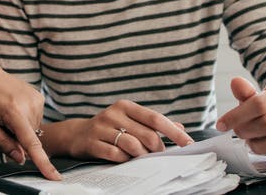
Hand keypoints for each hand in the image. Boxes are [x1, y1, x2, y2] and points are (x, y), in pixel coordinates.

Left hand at [0, 62, 60, 179]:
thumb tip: (21, 158)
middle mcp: (29, 102)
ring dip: (19, 129)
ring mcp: (37, 98)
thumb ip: (1, 142)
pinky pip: (34, 121)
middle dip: (15, 138)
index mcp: (12, 109)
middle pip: (28, 137)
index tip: (54, 175)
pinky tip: (12, 110)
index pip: (30, 141)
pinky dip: (23, 121)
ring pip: (31, 130)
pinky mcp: (39, 97)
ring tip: (4, 114)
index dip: (42, 161)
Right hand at [52, 100, 192, 162]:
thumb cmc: (109, 128)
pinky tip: (126, 159)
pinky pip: (116, 154)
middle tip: (159, 155)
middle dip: (158, 149)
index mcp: (126, 106)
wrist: (76, 134)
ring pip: (132, 145)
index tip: (188, 143)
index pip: (155, 118)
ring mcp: (101, 128)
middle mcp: (114, 114)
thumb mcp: (129, 120)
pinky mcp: (92, 142)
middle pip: (147, 135)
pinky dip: (125, 160)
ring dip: (142, 155)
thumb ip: (153, 123)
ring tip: (142, 158)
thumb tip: (180, 127)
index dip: (174, 132)